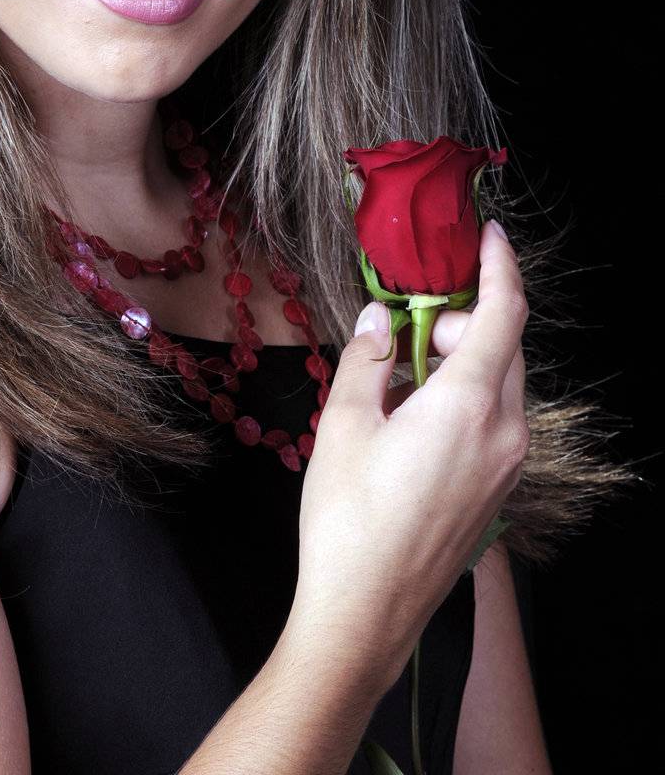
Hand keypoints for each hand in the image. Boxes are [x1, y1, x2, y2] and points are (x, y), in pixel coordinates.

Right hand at [288, 221, 529, 690]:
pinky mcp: (495, 493)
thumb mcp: (344, 423)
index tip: (486, 234)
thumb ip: (367, 359)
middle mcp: (504, 433)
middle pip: (503, 348)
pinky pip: (493, 422)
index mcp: (471, 406)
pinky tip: (411, 417)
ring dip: (460, 362)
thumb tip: (380, 319)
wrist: (363, 615)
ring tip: (398, 377)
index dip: (499, 266)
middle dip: (460, 321)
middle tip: (405, 326)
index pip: (504, 314)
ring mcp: (505, 468)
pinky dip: (463, 398)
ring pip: (500, 386)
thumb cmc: (347, 518)